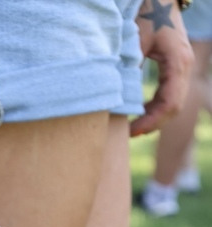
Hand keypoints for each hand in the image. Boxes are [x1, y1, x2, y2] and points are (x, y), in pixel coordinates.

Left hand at [131, 1, 193, 135]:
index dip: (152, 121)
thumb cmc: (147, 15)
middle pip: (174, 107)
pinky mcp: (176, 67)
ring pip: (174, 103)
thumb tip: (119, 100)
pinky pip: (170, 94)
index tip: (132, 131)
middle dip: (154, 124)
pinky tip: (141, 113)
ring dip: (155, 117)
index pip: (170, 102)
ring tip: (134, 128)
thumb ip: (130, 69)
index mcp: (177, 62)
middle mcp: (184, 66)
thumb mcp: (136, 41)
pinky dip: (157, 107)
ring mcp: (182, 67)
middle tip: (130, 134)